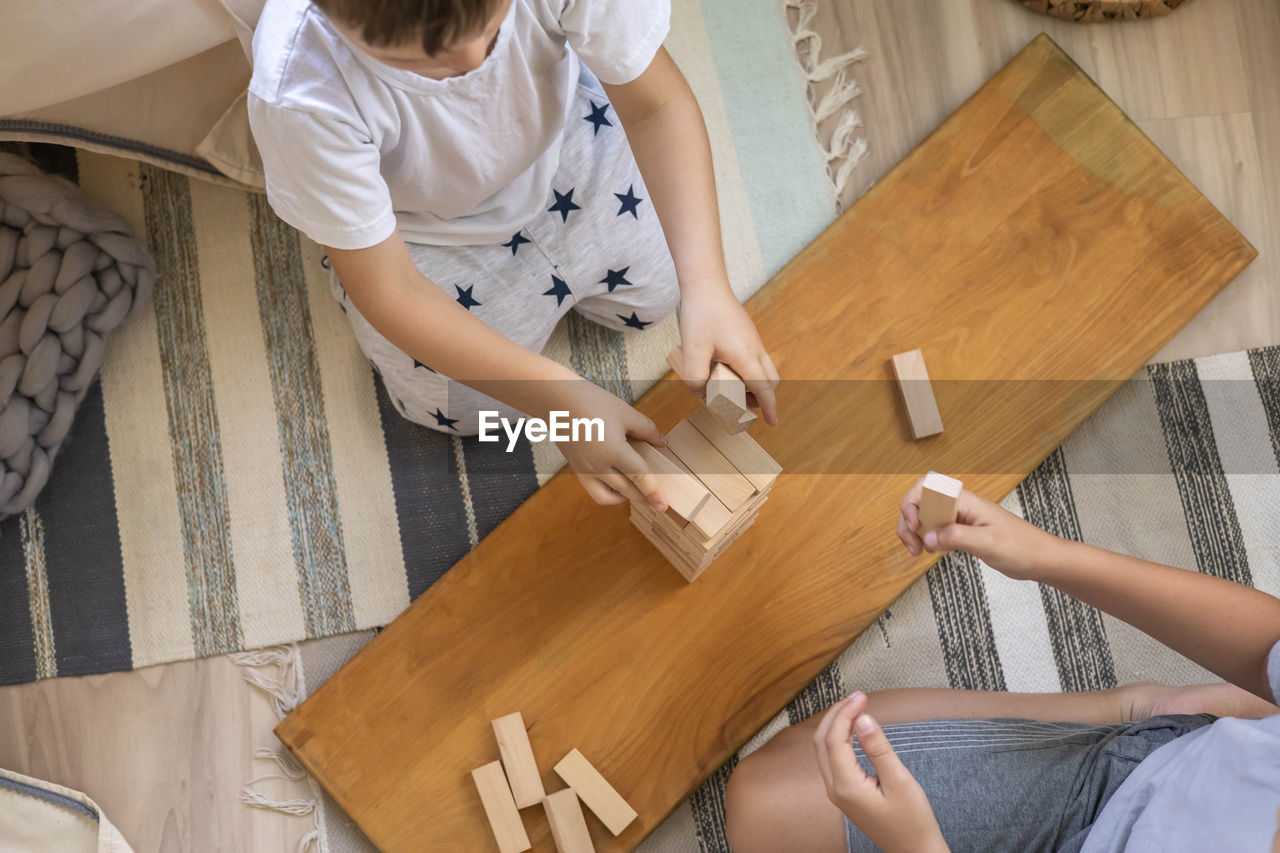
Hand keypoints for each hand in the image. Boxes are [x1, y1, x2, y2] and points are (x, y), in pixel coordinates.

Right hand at [556, 381, 669, 509]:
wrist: (556, 400)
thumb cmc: (592, 402)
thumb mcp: (625, 412)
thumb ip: (647, 430)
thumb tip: (663, 443)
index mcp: (614, 451)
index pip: (640, 477)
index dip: (654, 492)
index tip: (664, 506)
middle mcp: (599, 466)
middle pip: (627, 490)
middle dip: (645, 498)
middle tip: (658, 503)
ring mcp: (586, 470)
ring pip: (609, 496)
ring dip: (626, 498)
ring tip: (639, 494)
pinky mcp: (577, 470)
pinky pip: (595, 491)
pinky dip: (609, 494)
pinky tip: (618, 485)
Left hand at [677, 282, 779, 424]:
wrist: (706, 284)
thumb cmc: (701, 315)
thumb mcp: (692, 349)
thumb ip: (695, 377)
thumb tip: (702, 393)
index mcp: (746, 356)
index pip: (764, 389)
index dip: (769, 407)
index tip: (772, 423)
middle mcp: (755, 349)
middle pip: (769, 381)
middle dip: (761, 398)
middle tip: (739, 406)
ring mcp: (753, 340)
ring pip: (763, 370)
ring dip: (753, 384)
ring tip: (726, 388)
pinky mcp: (747, 334)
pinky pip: (754, 359)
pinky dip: (747, 371)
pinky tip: (723, 368)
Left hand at [813, 693, 947, 852]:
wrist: (914, 850)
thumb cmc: (912, 820)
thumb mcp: (900, 781)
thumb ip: (878, 748)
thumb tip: (863, 718)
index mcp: (846, 786)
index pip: (834, 739)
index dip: (845, 713)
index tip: (862, 696)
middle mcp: (835, 789)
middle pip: (821, 741)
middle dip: (837, 714)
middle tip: (858, 696)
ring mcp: (836, 792)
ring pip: (823, 749)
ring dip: (836, 724)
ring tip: (856, 705)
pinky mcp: (843, 792)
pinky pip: (832, 759)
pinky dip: (839, 738)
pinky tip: (854, 727)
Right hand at [896, 481, 1058, 580]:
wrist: (1040, 558)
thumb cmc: (1022, 547)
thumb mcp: (987, 542)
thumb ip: (955, 537)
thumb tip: (926, 538)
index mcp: (965, 501)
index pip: (926, 488)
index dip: (913, 505)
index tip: (916, 528)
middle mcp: (959, 506)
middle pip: (920, 503)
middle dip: (909, 522)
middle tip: (913, 546)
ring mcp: (960, 519)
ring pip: (925, 517)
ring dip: (915, 532)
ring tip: (918, 551)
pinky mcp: (962, 532)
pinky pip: (935, 530)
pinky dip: (926, 540)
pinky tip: (930, 551)